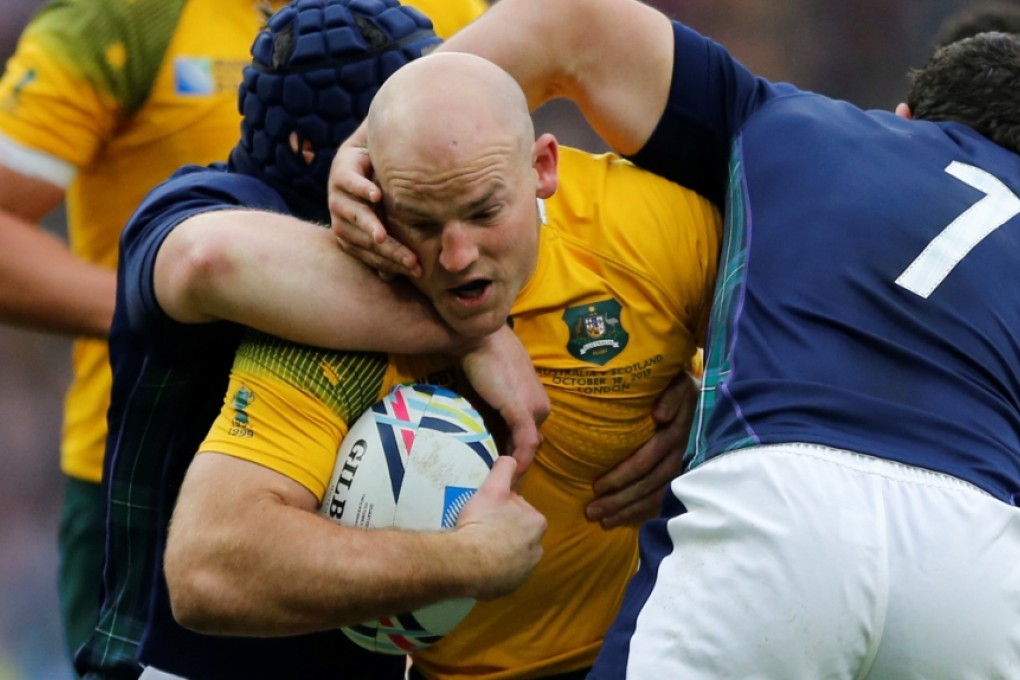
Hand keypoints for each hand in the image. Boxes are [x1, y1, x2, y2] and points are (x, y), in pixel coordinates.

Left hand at [327, 132, 420, 277]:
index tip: (417, 270)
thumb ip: (387, 244)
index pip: (372, 255)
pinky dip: (362, 190)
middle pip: (365, 240)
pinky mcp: (340, 174)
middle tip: (412, 261)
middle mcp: (340, 221)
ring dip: (368, 225)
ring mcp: (338, 197)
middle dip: (389, 250)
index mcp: (349, 237)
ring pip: (354, 215)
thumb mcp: (386, 220)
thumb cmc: (378, 194)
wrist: (364, 155)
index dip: (394, 263)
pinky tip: (376, 196)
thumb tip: (390, 279)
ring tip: (382, 236)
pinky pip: (351, 184)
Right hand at [455, 456, 546, 599]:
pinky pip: (503, 575)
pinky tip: (479, 563)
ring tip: (479, 547)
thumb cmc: (482, 522)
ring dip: (500, 552)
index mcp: (537, 524)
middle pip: (519, 534)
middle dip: (505, 531)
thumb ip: (505, 469)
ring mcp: (524, 572)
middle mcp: (537, 550)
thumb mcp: (493, 488)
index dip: (505, 509)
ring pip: (512, 556)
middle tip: (482, 528)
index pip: (523, 511)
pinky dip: (494, 570)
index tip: (489, 511)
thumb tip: (510, 458)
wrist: (467, 562)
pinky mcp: (510, 588)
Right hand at [459, 326, 548, 477]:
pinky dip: (520, 459)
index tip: (504, 472)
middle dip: (518, 463)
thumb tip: (484, 430)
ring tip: (502, 484)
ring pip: (529, 446)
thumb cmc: (482, 360)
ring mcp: (534, 409)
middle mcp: (540, 407)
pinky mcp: (522, 410)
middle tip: (501, 482)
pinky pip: (525, 443)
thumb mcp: (494, 390)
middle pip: (530, 443)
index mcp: (536, 402)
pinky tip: (508, 472)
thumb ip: (496, 409)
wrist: (479, 338)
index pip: (530, 436)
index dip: (518, 455)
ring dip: (518, 467)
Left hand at [585, 371, 698, 528]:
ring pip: (656, 495)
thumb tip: (660, 416)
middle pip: (649, 483)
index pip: (647, 460)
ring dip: (628, 510)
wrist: (700, 393)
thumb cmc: (675, 386)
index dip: (622, 475)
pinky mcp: (682, 473)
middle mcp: (680, 453)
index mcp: (675, 432)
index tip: (597, 486)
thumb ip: (671, 396)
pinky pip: (663, 499)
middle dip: (620, 500)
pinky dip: (642, 512)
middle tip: (591, 511)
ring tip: (602, 521)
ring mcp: (683, 465)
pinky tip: (620, 521)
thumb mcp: (677, 383)